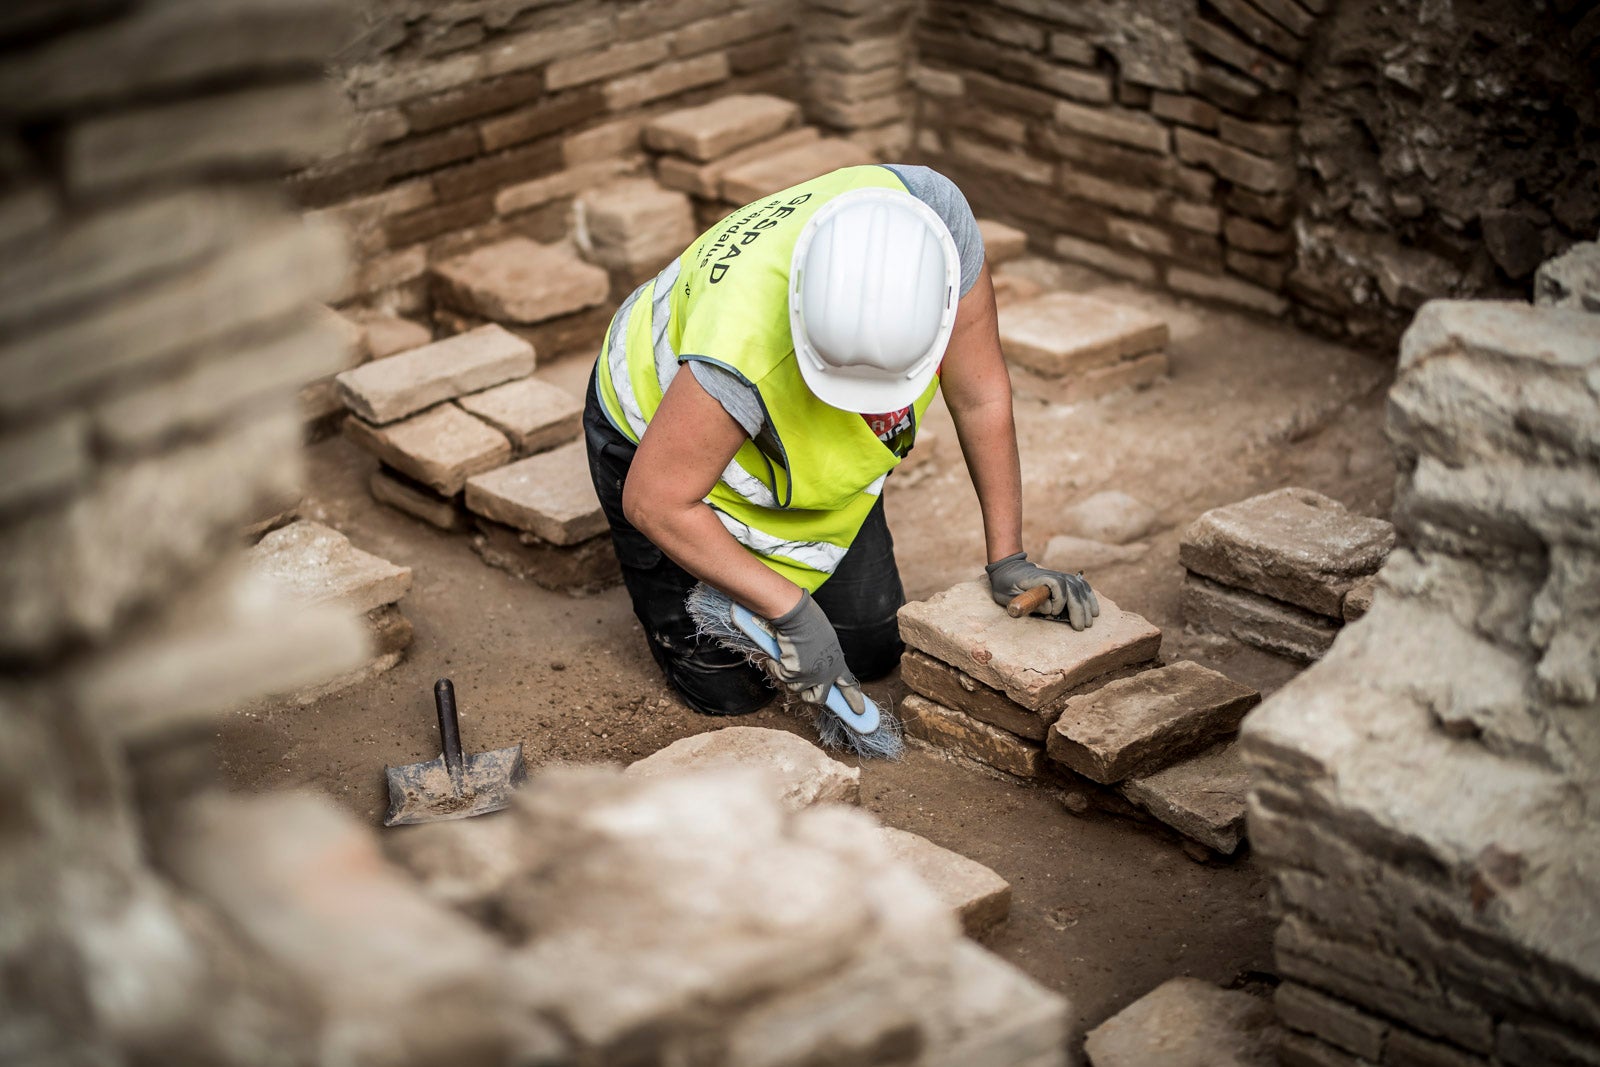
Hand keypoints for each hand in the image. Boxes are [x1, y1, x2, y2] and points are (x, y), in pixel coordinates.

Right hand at [767, 590, 861, 704]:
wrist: (798, 617)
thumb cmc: (810, 623)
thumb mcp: (825, 641)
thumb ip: (823, 657)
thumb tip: (813, 665)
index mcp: (837, 663)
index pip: (848, 685)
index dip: (853, 699)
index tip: (859, 711)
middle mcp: (826, 674)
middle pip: (818, 698)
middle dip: (808, 696)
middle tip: (801, 689)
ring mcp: (810, 676)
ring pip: (795, 688)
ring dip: (788, 676)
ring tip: (786, 659)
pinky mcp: (795, 675)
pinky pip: (781, 677)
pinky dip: (776, 667)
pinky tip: (776, 656)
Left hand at [985, 552, 1100, 630]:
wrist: (1008, 568)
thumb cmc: (1005, 584)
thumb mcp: (1008, 594)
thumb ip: (1027, 602)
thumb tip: (1049, 610)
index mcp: (1037, 578)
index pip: (1057, 584)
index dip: (1059, 599)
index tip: (1054, 613)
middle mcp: (1052, 575)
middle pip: (1072, 588)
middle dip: (1078, 608)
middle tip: (1080, 627)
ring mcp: (1059, 576)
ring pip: (1079, 588)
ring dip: (1086, 605)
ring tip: (1089, 622)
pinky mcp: (1063, 581)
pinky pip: (1081, 586)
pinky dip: (1089, 597)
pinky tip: (1094, 610)